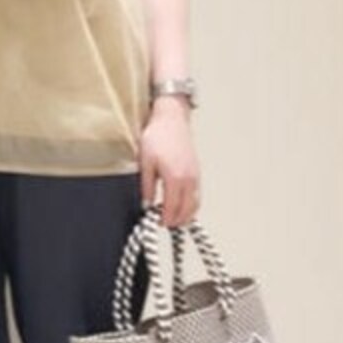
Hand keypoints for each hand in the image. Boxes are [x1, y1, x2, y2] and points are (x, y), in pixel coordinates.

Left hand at [138, 99, 200, 226]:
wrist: (172, 119)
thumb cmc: (157, 137)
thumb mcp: (145, 162)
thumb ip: (146, 186)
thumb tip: (146, 203)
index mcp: (174, 178)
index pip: (171, 207)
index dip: (164, 218)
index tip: (157, 223)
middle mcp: (188, 179)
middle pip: (186, 209)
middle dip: (176, 220)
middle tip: (164, 224)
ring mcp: (195, 175)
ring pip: (195, 203)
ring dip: (186, 214)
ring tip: (174, 219)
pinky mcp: (197, 171)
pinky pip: (197, 194)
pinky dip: (192, 204)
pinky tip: (183, 205)